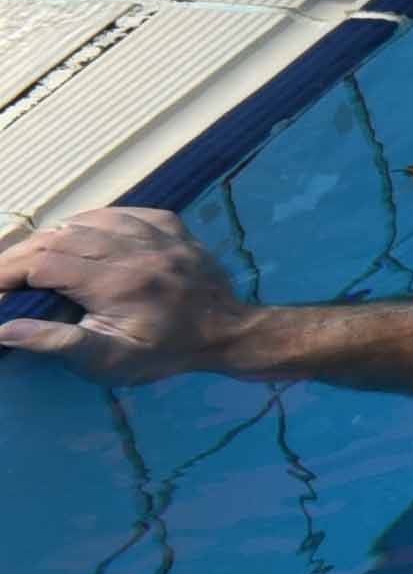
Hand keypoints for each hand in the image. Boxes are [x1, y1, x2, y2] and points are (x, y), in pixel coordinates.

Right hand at [0, 206, 251, 385]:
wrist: (230, 332)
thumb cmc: (166, 352)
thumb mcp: (112, 360)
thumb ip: (58, 343)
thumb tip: (5, 329)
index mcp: (118, 283)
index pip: (42, 264)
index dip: (6, 273)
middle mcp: (134, 249)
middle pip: (57, 238)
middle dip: (21, 254)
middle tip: (4, 274)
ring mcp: (154, 232)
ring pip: (84, 220)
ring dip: (52, 237)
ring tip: (33, 257)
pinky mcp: (169, 224)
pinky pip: (117, 213)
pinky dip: (90, 222)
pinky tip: (78, 238)